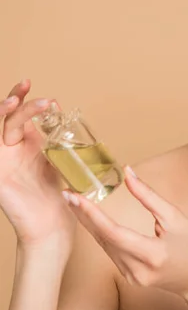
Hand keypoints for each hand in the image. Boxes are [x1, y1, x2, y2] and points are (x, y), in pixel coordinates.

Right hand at [0, 80, 75, 248]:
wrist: (53, 226)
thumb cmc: (58, 197)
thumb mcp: (59, 159)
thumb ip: (56, 137)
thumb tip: (57, 107)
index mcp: (27, 144)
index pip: (20, 114)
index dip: (23, 98)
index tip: (31, 83)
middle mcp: (12, 150)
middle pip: (8, 117)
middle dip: (16, 99)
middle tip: (28, 86)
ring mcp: (3, 161)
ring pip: (0, 128)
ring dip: (7, 112)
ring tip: (16, 101)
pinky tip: (2, 123)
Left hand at [62, 166, 187, 298]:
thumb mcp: (175, 217)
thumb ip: (148, 196)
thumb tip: (127, 172)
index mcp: (152, 254)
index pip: (114, 233)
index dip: (92, 215)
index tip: (75, 197)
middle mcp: (138, 270)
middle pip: (103, 239)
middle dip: (83, 216)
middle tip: (67, 194)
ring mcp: (132, 277)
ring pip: (104, 246)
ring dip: (89, 225)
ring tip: (75, 203)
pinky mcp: (130, 278)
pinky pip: (111, 253)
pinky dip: (101, 234)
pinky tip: (91, 220)